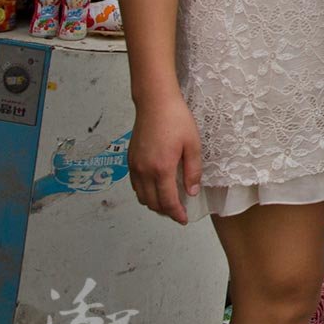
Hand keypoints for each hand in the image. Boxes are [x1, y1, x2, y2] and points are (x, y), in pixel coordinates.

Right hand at [129, 94, 202, 224]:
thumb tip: (191, 192)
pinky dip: (145, 193)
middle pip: (152, 202)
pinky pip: (135, 185)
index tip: (183, 220)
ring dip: (154, 204)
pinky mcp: (130, 160)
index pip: (167, 201)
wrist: (155, 103)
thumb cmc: (176, 120)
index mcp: (161, 169)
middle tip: (178, 213)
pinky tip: (155, 189)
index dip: (176, 214)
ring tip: (168, 203)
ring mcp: (135, 166)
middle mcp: (144, 171)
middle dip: (166, 212)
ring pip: (141, 196)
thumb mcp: (192, 145)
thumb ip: (192, 171)